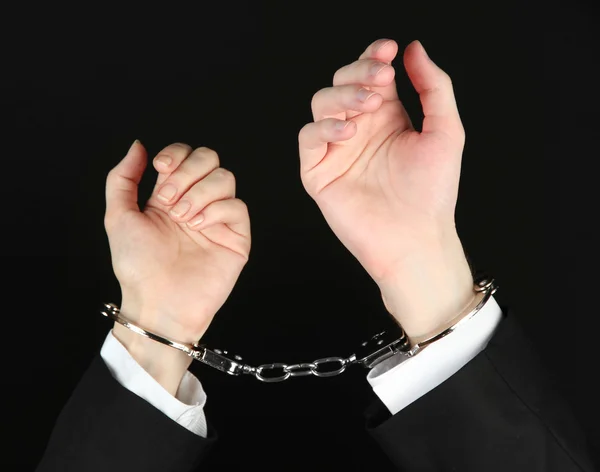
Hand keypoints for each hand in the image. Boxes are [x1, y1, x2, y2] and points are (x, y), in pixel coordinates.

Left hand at [104, 141, 249, 392]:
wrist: (158, 302)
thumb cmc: (137, 267)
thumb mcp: (118, 217)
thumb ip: (122, 178)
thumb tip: (138, 146)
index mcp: (171, 195)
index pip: (185, 155)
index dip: (176, 154)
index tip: (161, 169)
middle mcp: (196, 202)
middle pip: (210, 159)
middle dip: (188, 172)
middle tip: (170, 201)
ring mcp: (218, 218)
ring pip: (225, 178)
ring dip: (201, 192)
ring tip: (185, 218)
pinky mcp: (236, 236)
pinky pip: (237, 206)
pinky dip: (217, 210)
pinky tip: (200, 227)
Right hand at [298, 39, 473, 340]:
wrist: (415, 238)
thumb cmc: (432, 192)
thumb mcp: (445, 131)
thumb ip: (434, 88)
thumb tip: (414, 49)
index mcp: (387, 118)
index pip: (371, 75)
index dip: (374, 57)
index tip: (389, 49)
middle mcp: (359, 129)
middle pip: (342, 82)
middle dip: (358, 72)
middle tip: (380, 78)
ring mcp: (337, 149)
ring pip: (321, 103)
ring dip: (342, 96)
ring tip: (367, 107)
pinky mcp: (318, 171)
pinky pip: (309, 137)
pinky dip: (324, 127)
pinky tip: (349, 132)